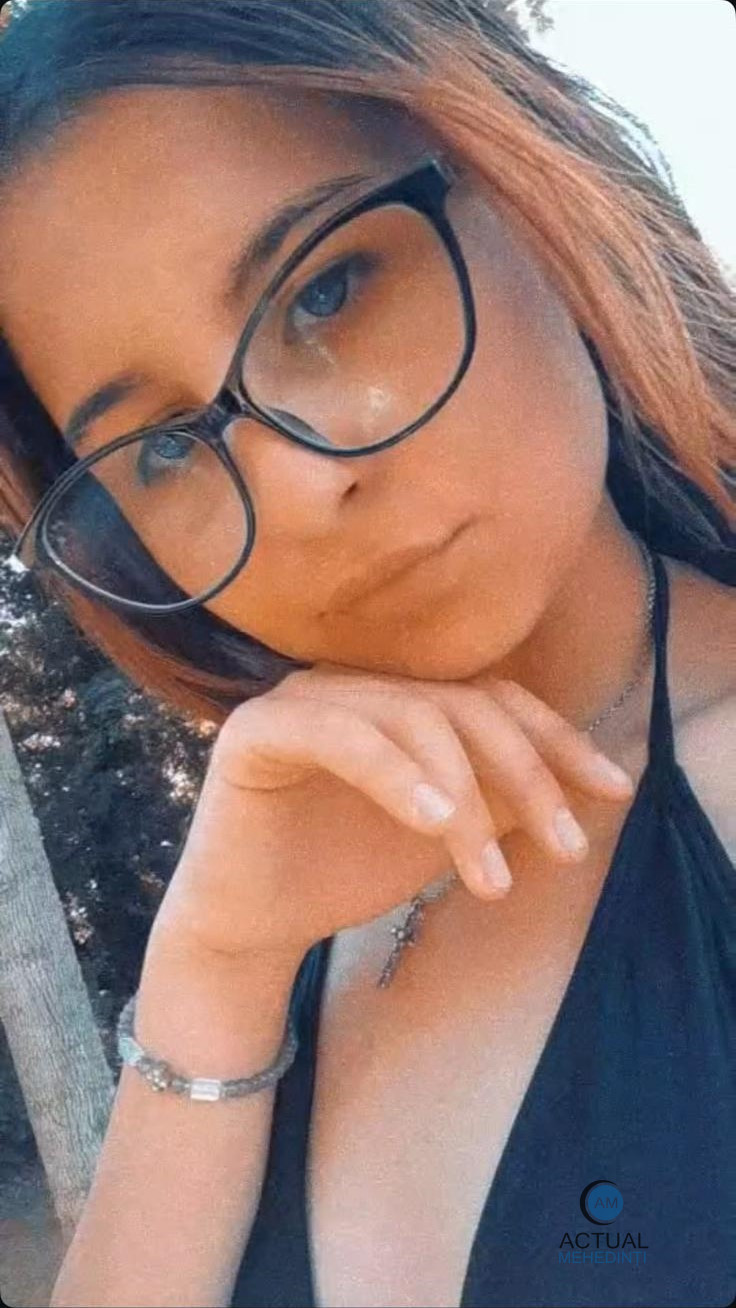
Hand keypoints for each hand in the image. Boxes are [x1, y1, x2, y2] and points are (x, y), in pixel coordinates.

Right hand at [153, 663, 634, 962]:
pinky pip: (342, 735)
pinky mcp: (259, 730)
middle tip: (566, 848)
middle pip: (465, 704)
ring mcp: (305, 698)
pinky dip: (396, 774)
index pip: (494, 700)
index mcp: (399, 698)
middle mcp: (355, 684)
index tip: (612, 791)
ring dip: (467, 796)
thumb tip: (593, 781)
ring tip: (492, 875)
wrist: (253, 929)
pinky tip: (434, 823)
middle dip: (527, 775)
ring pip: (414, 717)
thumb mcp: (448, 833)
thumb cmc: (345, 871)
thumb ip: (503, 797)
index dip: (558, 741)